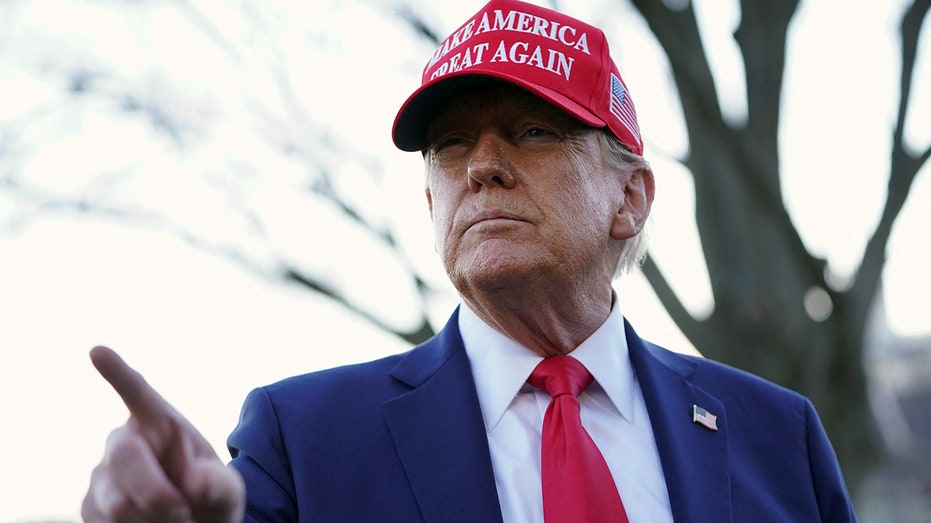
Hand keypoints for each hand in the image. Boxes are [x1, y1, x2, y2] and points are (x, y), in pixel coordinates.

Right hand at [82, 346, 244, 521]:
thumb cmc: (210, 498)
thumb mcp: (228, 491)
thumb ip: (218, 484)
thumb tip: (193, 481)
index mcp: (160, 422)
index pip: (137, 392)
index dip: (118, 373)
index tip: (98, 351)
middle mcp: (124, 441)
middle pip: (124, 456)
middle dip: (156, 492)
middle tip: (183, 513)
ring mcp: (101, 475)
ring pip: (115, 503)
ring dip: (152, 520)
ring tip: (176, 521)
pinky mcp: (88, 507)